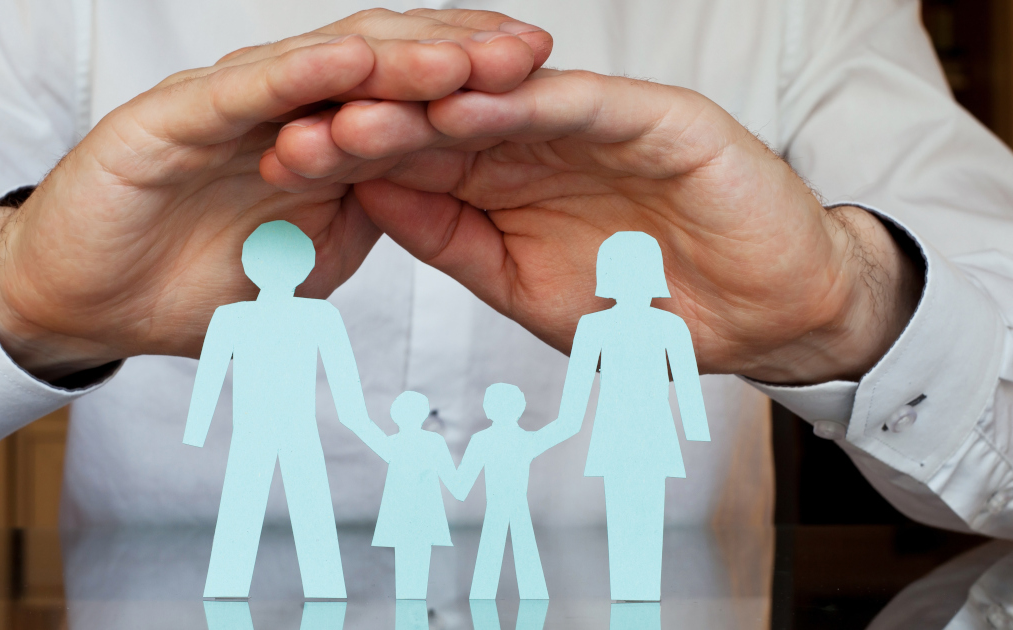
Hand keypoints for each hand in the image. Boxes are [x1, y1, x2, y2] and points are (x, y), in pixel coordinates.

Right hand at [0, 9, 551, 380]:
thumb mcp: (308, 262)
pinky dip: (302, 76)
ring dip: (398, 56)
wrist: (92, 303)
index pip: (408, 98)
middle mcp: (282, 108)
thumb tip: (430, 199)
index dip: (476, 88)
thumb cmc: (193, 283)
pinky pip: (248, 91)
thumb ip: (364, 221)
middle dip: (460, 54)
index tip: (547, 87)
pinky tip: (353, 60)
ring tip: (467, 51)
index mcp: (318, 138)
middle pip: (383, 64)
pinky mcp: (173, 118)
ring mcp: (230, 106)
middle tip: (532, 51)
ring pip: (325, 67)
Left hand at [307, 71, 919, 383]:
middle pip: (437, 121)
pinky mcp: (653, 116)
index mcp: (501, 182)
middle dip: (366, 125)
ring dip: (427, 105)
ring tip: (360, 111)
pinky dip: (524, 104)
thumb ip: (451, 242)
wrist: (763, 317)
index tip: (281, 170)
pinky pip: (579, 104)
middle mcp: (535, 141)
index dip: (346, 163)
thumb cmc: (647, 309)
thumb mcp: (522, 288)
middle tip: (296, 132)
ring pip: (496, 102)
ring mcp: (591, 123)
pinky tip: (466, 105)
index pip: (410, 162)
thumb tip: (370, 204)